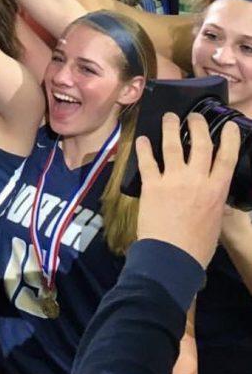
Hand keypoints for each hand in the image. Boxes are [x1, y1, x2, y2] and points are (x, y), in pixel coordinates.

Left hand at [136, 112, 240, 268]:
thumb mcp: (215, 221)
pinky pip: (147, 160)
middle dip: (198, 125)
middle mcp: (197, 180)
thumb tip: (215, 196)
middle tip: (194, 116)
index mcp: (216, 190)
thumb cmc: (198, 245)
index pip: (227, 157)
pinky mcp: (152, 185)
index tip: (231, 126)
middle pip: (200, 144)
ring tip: (168, 117)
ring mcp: (173, 180)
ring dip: (170, 128)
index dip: (230, 138)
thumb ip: (214, 202)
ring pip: (172, 145)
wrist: (172, 257)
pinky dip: (144, 147)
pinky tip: (142, 139)